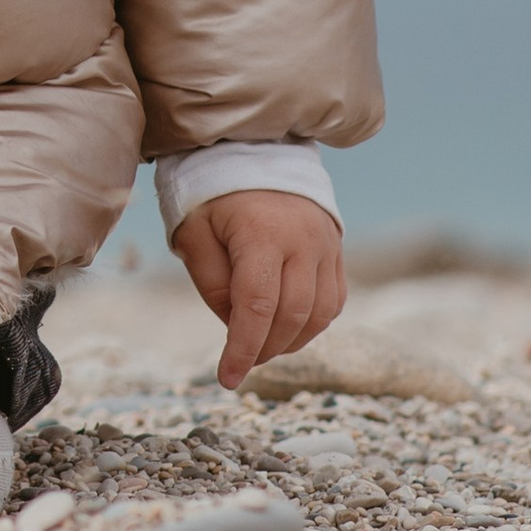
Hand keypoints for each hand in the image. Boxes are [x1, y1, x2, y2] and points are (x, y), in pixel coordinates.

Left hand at [171, 190, 346, 390]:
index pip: (257, 306)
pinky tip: (286, 326)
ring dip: (290, 340)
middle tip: (240, 360)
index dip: (243, 349)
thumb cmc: (214, 195)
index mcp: (261, 233)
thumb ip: (212, 282)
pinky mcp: (336, 248)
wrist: (253, 152)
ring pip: (319, 314)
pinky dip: (311, 323)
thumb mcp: (194, 232)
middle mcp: (303, 240)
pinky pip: (333, 301)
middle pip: (292, 315)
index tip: (228, 378)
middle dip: (265, 348)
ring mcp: (326, 244)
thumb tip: (236, 327)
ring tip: (261, 344)